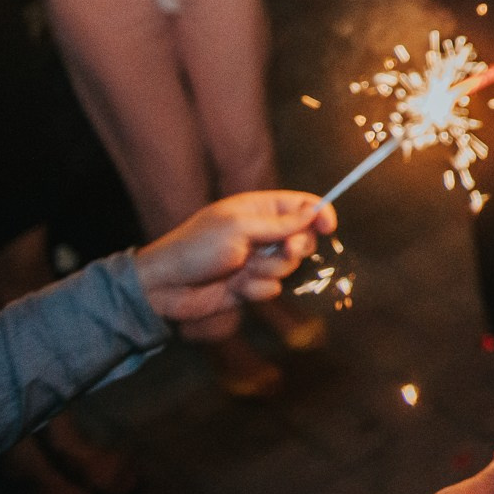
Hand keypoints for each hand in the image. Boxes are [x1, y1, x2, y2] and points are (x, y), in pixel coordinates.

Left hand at [133, 191, 333, 323]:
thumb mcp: (239, 228)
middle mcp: (262, 233)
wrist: (165, 287)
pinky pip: (272, 288)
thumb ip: (279, 223)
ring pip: (288, 265)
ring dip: (269, 270)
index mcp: (258, 208)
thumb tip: (313, 212)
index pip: (301, 205)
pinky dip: (257, 289)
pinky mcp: (250, 285)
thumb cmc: (197, 247)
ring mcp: (256, 260)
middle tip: (283, 251)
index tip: (328, 226)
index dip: (319, 213)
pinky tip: (237, 288)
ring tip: (243, 270)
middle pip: (302, 236)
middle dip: (295, 247)